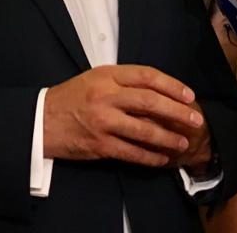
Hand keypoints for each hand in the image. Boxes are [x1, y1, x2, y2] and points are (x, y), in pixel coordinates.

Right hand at [43, 65, 210, 169]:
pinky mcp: (99, 144)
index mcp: (106, 75)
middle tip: (195, 120)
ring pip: (144, 130)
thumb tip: (156, 90)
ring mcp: (102, 121)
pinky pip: (131, 152)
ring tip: (182, 143)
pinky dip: (150, 157)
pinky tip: (161, 159)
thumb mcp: (94, 78)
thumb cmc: (70, 97)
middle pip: (150, 101)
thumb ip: (121, 81)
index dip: (171, 85)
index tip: (188, 95)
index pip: (146, 76)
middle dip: (177, 111)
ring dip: (167, 138)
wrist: (41, 121)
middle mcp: (106, 96)